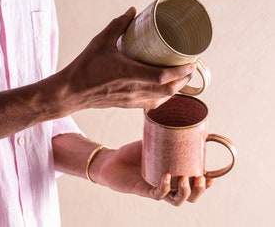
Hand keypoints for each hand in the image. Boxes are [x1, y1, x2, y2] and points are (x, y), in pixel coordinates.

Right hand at [55, 7, 195, 112]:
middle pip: (168, 90)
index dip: (180, 71)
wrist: (72, 92)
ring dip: (175, 90)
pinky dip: (162, 98)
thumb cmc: (85, 67)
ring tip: (180, 79)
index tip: (191, 62)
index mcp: (128, 74)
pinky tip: (163, 90)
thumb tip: (132, 11)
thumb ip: (118, 25)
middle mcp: (133, 90)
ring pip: (161, 100)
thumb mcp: (101, 41)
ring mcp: (131, 100)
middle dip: (183, 80)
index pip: (162, 76)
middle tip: (190, 68)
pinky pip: (151, 104)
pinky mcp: (127, 105)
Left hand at [91, 140, 213, 205]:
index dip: (204, 185)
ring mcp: (155, 189)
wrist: (112, 160)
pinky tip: (166, 177)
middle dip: (198, 191)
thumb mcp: (152, 142)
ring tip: (186, 179)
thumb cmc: (132, 153)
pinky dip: (164, 187)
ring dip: (185, 192)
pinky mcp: (143, 191)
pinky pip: (158, 194)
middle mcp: (166, 185)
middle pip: (188, 197)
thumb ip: (165, 136)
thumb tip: (182, 121)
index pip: (192, 185)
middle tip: (201, 179)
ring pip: (176, 200)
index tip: (211, 177)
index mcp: (172, 175)